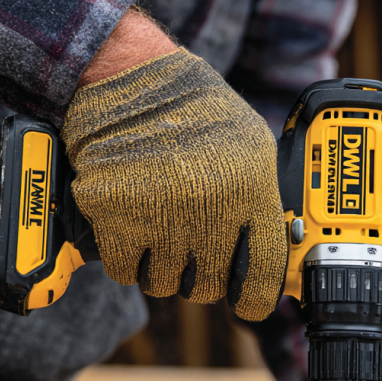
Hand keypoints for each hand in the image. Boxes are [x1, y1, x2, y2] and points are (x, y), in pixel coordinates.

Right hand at [62, 15, 286, 320]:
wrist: (130, 77)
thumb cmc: (194, 110)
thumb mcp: (250, 148)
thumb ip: (261, 202)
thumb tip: (267, 257)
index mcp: (251, 191)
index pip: (262, 274)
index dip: (253, 299)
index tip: (245, 303)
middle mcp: (209, 208)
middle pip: (206, 286)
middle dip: (197, 274)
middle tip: (189, 247)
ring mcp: (160, 215)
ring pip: (163, 284)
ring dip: (160, 266)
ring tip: (158, 227)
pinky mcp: (114, 217)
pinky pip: (125, 272)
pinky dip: (126, 258)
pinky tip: (130, 227)